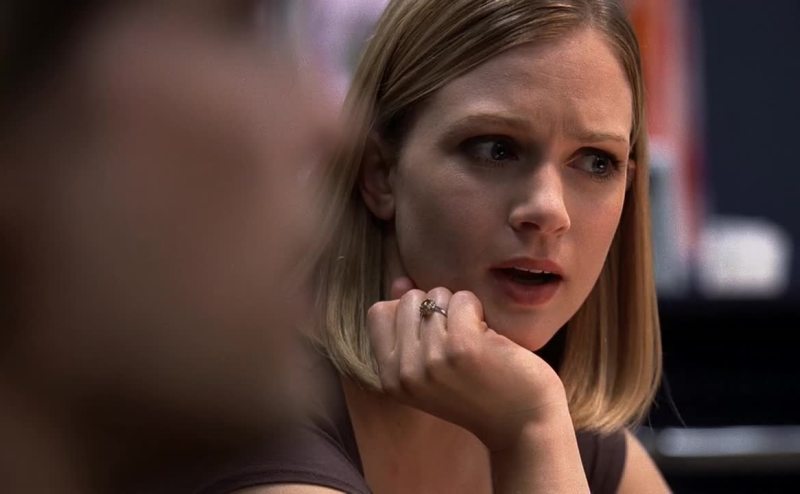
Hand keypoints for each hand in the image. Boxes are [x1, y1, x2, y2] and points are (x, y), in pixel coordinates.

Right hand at [367, 277, 569, 450]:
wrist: (524, 424)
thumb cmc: (480, 390)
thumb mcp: (432, 366)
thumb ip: (409, 326)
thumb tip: (400, 281)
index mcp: (391, 379)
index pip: (378, 313)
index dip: (408, 310)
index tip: (435, 330)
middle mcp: (406, 372)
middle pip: (407, 300)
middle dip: (437, 307)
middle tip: (460, 337)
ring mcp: (433, 360)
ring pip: (437, 296)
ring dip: (461, 310)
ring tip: (477, 341)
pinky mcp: (463, 347)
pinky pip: (463, 299)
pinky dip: (480, 311)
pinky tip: (491, 339)